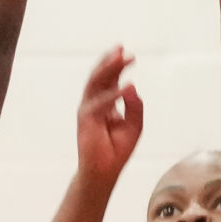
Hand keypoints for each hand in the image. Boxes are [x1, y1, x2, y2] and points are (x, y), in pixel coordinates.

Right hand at [76, 47, 144, 189]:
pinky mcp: (85, 119)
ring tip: (121, 57)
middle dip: (111, 62)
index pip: (109, 79)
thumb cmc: (117, 150)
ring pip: (96, 83)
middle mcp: (94, 102)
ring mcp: (88, 109)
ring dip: (108, 69)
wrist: (104, 172)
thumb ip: (135, 106)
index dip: (117, 65)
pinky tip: (126, 87)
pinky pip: (100, 102)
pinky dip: (113, 94)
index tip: (128, 53)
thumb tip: (132, 86)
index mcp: (105, 102)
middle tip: (123, 49)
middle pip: (101, 76)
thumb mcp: (134, 125)